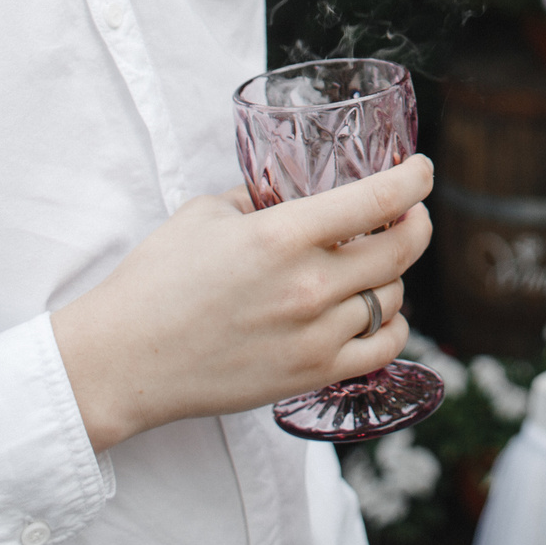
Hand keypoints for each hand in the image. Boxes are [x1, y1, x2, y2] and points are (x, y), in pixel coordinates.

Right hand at [53, 154, 433, 449]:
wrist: (124, 360)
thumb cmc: (155, 282)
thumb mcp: (205, 214)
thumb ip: (257, 198)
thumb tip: (289, 190)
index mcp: (283, 235)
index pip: (379, 200)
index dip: (414, 179)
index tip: (421, 169)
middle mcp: (309, 286)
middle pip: (402, 249)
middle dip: (416, 223)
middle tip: (411, 214)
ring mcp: (315, 335)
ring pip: (392, 298)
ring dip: (393, 276)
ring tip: (375, 265)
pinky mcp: (311, 375)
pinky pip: (383, 347)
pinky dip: (392, 326)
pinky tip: (378, 313)